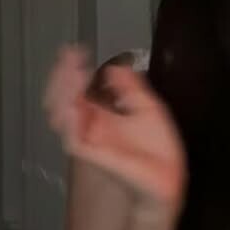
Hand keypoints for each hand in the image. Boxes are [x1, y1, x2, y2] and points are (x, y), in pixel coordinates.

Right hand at [42, 44, 187, 211]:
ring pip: (61, 115)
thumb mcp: (147, 108)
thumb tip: (117, 66)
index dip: (72, 70)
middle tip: (70, 59)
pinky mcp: (93, 155)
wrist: (168, 178)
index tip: (75, 51)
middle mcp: (90, 128)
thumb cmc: (159, 152)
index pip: (76, 89)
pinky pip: (72, 138)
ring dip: (64, 92)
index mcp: (101, 117)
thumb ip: (131, 87)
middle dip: (62, 77)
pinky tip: (75, 103)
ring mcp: (89, 141)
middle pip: (62, 99)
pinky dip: (70, 120)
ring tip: (74, 73)